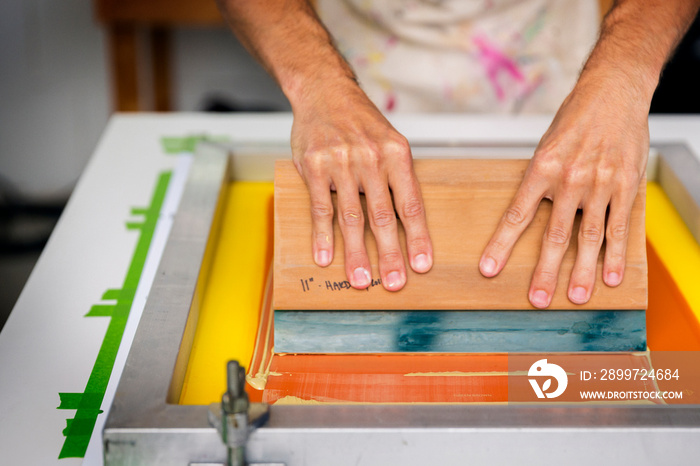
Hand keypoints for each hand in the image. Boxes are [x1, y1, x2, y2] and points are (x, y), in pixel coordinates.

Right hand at [290, 80, 432, 290]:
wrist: (325, 92)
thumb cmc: (362, 123)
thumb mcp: (390, 141)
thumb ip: (398, 178)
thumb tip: (407, 224)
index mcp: (397, 153)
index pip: (411, 204)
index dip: (417, 237)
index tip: (422, 265)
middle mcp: (371, 157)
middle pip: (382, 216)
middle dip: (390, 254)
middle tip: (395, 283)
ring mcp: (341, 162)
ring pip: (351, 216)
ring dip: (356, 252)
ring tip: (361, 280)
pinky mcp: (314, 166)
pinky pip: (320, 207)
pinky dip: (323, 235)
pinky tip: (325, 257)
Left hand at [479, 77, 647, 307]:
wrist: (613, 92)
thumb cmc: (574, 120)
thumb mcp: (546, 146)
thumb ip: (539, 182)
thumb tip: (527, 215)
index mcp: (541, 168)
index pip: (517, 215)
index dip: (502, 245)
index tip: (489, 269)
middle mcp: (569, 179)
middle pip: (554, 234)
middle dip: (545, 270)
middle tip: (537, 299)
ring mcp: (600, 184)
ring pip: (589, 236)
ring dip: (582, 270)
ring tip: (577, 297)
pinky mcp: (625, 185)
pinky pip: (619, 225)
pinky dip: (615, 254)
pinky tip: (611, 276)